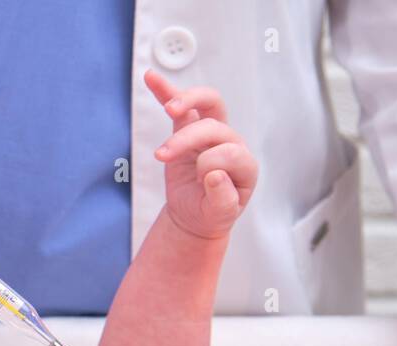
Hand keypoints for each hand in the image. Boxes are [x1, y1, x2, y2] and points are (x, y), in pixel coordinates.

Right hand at [143, 70, 256, 238]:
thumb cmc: (211, 214)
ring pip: (206, 104)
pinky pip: (180, 104)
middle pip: (213, 126)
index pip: (230, 153)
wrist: (196, 215)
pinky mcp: (189, 128)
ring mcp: (211, 133)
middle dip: (187, 139)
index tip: (199, 183)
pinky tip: (152, 78)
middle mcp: (231, 143)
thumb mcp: (220, 216)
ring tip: (170, 109)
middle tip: (164, 155)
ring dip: (187, 102)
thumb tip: (214, 175)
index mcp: (245, 164)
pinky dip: (166, 91)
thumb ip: (223, 199)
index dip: (211, 166)